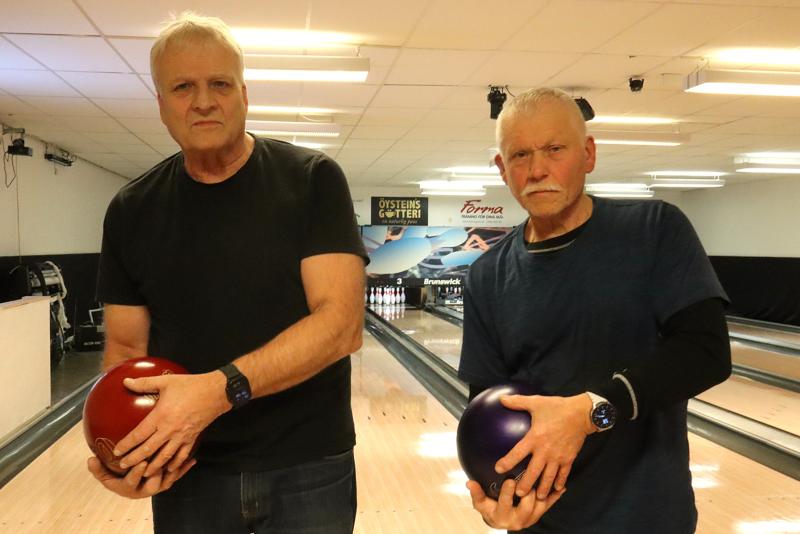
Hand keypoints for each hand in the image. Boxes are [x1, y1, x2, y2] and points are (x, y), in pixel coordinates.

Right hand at [87, 456, 194, 498]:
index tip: (140, 463)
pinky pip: (177, 476)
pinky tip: (192, 460)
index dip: (136, 474)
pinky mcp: (167, 481)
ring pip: (167, 480)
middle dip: (157, 472)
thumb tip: (90, 459)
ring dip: (173, 470)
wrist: (132, 484)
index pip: (132, 483)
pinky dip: (184, 468)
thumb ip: (98, 469)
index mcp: (129, 489)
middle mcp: (144, 490)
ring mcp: (157, 486)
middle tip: (161, 459)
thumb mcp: (106, 475)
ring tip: (179, 458)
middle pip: (153, 485)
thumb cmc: (117, 477)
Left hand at [114, 371, 228, 476]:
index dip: (126, 445)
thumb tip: (125, 381)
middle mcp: (169, 430)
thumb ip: (144, 382)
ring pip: (164, 457)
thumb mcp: (166, 381)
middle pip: (148, 450)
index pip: (139, 435)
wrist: (216, 392)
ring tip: (143, 473)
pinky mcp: (192, 438)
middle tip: (122, 465)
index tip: (117, 451)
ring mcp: (182, 436)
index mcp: (160, 416)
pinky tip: (168, 469)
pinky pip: (182, 455)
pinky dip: (174, 464)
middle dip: (134, 460)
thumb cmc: (191, 386)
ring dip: (152, 467)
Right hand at [467, 478, 564, 529]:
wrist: (502, 521)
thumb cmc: (490, 509)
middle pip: (526, 506)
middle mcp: (518, 520)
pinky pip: (549, 505)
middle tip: (529, 476)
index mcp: (502, 516)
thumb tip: (469, 482)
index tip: (509, 479)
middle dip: (528, 492)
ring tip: (545, 478)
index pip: (505, 504)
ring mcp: (531, 518)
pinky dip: (555, 497)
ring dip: (543, 493)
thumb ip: (477, 494)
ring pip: (539, 506)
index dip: (508, 493)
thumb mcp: (481, 503)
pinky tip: (562, 487)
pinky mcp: (539, 514)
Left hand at [495, 393, 593, 499]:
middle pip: (533, 472)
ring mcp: (558, 456)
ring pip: (549, 477)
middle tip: (518, 494)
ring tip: (538, 498)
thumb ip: (518, 402)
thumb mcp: (536, 402)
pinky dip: (560, 482)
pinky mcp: (569, 458)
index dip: (507, 462)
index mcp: (535, 438)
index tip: (498, 469)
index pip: (517, 453)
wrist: (582, 413)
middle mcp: (545, 451)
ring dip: (543, 488)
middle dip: (525, 485)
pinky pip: (564, 473)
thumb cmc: (557, 407)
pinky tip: (556, 489)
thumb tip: (501, 398)